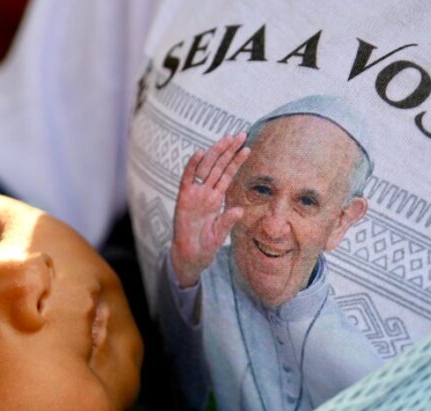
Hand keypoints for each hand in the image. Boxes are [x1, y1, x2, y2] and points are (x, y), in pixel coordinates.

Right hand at [170, 132, 249, 287]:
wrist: (189, 257)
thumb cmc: (204, 246)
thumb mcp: (220, 234)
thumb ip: (228, 221)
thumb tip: (240, 210)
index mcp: (216, 199)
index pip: (228, 175)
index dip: (237, 161)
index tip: (247, 147)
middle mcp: (206, 193)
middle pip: (219, 166)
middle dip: (229, 150)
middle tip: (241, 134)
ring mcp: (194, 194)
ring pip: (206, 168)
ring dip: (216, 152)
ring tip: (227, 138)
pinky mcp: (183, 199)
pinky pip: (187, 179)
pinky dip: (192, 165)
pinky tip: (200, 152)